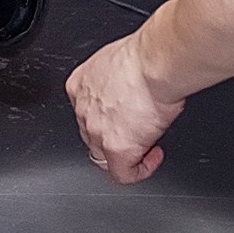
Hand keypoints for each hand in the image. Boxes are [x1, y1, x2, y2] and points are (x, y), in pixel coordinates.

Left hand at [65, 34, 183, 183]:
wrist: (154, 64)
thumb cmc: (144, 57)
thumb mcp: (116, 63)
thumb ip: (113, 80)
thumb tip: (126, 87)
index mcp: (79, 86)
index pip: (86, 112)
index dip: (107, 117)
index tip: (125, 115)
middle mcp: (82, 109)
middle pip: (92, 135)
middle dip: (114, 136)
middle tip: (138, 131)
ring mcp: (96, 131)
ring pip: (103, 156)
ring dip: (125, 154)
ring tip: (147, 144)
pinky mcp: (117, 149)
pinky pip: (123, 174)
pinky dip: (139, 170)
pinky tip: (152, 157)